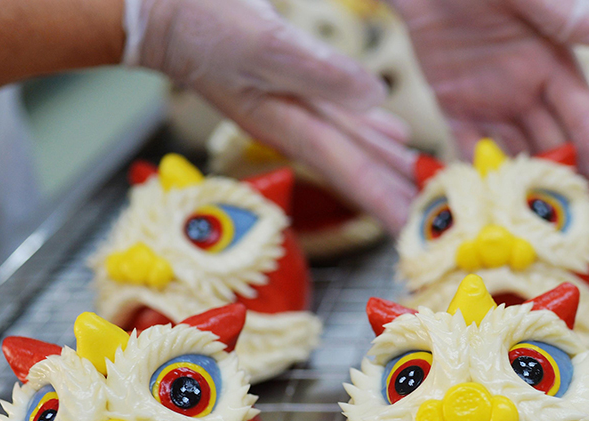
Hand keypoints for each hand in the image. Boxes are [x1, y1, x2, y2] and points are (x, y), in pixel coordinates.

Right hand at [124, 0, 417, 231]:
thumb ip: (319, 73)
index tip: (413, 230)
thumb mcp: (264, 44)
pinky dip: (369, 130)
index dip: (384, 201)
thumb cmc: (203, 24)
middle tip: (432, 220)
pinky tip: (389, 133)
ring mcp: (290, 105)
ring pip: (353, 143)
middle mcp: (293, 123)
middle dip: (392, 194)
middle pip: (355, 166)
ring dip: (386, 166)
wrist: (156, 10)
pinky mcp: (288, 82)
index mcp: (289, 123)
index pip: (349, 171)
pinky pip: (341, 115)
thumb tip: (376, 98)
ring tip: (419, 185)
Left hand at [391, 0, 588, 232]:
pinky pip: (467, 147)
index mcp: (558, 63)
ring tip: (536, 250)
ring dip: (524, 202)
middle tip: (587, 256)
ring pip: (515, 160)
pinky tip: (480, 216)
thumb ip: (563, 13)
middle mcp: (531, 87)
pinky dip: (474, 179)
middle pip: (557, 156)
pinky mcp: (453, 99)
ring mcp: (491, 96)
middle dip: (572, 204)